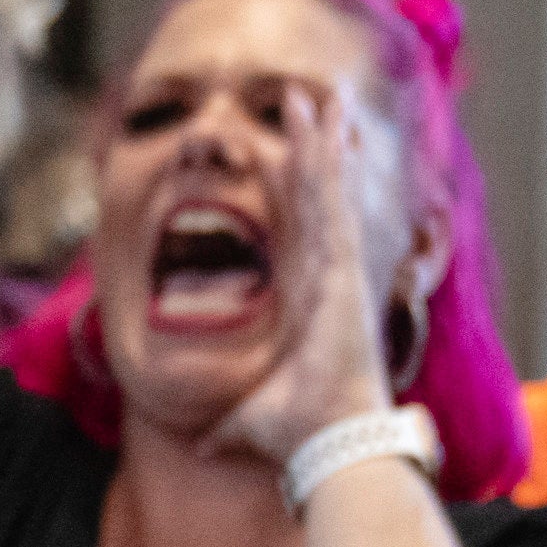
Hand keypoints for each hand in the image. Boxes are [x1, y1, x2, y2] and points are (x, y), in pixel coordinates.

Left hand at [200, 81, 410, 474]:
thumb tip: (203, 449)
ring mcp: (338, 272)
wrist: (328, 444)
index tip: (292, 159)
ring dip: (319, 144)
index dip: (296, 194)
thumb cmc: (296, 436)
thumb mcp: (245, 425)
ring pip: (325, 193)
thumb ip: (225, 431)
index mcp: (308, 306)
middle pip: (316, 202)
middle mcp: (328, 282)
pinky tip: (325, 129)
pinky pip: (330, 205)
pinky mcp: (342, 270)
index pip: (299, 237)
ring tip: (312, 98)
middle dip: (312, 152)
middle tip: (308, 104)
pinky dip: (327, 166)